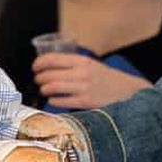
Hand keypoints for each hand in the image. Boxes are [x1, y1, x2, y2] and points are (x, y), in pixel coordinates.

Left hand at [32, 53, 151, 109]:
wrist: (127, 91)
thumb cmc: (106, 78)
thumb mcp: (91, 64)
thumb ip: (73, 64)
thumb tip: (49, 67)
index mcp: (82, 60)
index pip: (53, 58)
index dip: (40, 63)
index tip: (35, 67)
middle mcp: (82, 72)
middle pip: (50, 74)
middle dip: (39, 78)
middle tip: (38, 80)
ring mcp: (83, 88)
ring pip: (53, 87)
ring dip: (44, 89)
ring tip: (44, 90)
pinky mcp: (85, 102)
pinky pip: (62, 101)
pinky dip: (53, 101)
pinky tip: (53, 100)